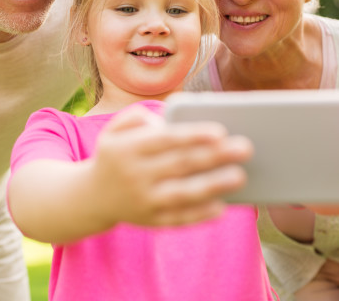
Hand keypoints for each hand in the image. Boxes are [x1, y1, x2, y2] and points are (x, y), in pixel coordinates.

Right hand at [88, 105, 251, 227]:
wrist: (92, 197)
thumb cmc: (116, 154)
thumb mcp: (114, 129)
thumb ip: (137, 116)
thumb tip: (166, 118)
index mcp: (126, 148)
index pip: (164, 140)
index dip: (192, 135)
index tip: (220, 131)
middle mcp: (133, 176)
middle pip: (180, 165)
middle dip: (214, 156)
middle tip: (245, 148)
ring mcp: (142, 202)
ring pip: (183, 194)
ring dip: (214, 185)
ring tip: (241, 175)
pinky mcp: (151, 222)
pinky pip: (180, 219)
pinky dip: (202, 214)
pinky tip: (224, 204)